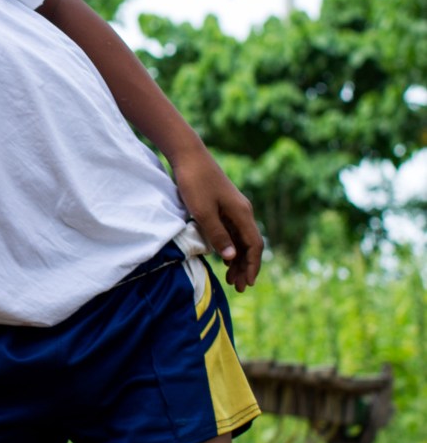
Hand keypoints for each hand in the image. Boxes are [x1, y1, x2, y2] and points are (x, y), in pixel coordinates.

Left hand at [171, 145, 263, 291]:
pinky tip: (224, 259)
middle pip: (249, 245)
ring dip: (238, 259)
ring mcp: (233, 208)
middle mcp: (242, 211)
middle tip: (238, 287)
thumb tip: (232, 258)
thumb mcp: (203, 213)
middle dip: (246, 267)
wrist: (188, 155)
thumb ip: (217, 235)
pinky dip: (230, 248)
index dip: (252, 266)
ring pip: (240, 239)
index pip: (254, 245)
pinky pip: (232, 232)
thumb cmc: (194, 182)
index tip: (247, 283)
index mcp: (242, 213)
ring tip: (231, 278)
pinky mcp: (223, 206)